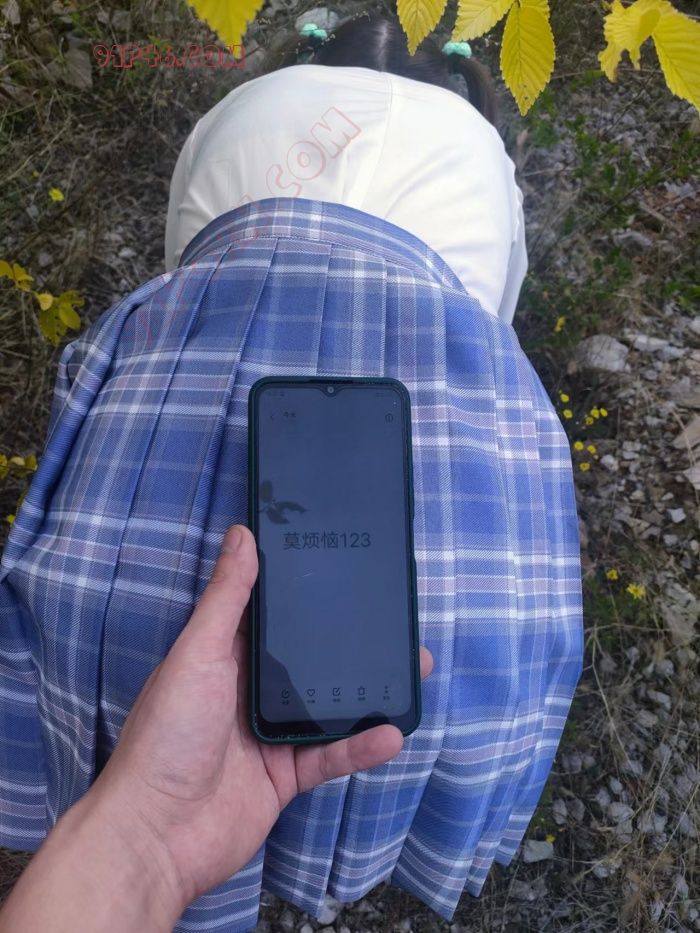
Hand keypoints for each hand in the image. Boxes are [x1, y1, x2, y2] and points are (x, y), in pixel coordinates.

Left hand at [87, 524, 433, 913]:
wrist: (156, 835)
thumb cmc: (167, 734)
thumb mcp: (197, 655)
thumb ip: (225, 599)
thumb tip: (242, 533)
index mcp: (224, 656)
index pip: (272, 616)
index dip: (305, 593)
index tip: (345, 567)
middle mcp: (249, 690)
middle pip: (310, 659)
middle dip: (350, 642)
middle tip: (394, 622)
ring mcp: (270, 734)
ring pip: (329, 705)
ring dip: (368, 690)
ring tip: (413, 668)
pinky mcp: (287, 775)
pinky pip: (331, 755)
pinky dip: (361, 746)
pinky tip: (393, 732)